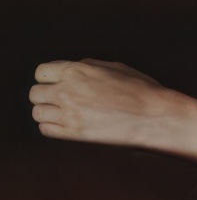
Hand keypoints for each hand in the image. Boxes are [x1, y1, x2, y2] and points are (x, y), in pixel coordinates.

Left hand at [30, 59, 181, 148]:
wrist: (157, 117)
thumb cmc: (142, 91)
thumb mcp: (115, 68)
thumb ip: (88, 66)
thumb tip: (73, 69)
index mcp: (76, 71)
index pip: (41, 72)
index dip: (49, 79)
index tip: (58, 85)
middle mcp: (68, 90)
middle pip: (35, 94)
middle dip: (47, 97)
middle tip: (62, 101)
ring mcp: (70, 113)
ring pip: (38, 113)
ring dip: (49, 113)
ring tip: (64, 115)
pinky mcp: (75, 133)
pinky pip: (46, 130)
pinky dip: (53, 128)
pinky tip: (67, 126)